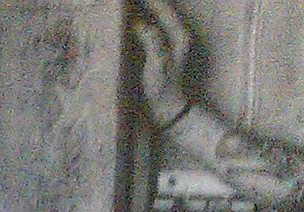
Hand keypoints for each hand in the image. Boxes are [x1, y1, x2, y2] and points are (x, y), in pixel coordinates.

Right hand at [130, 0, 194, 129]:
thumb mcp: (158, 64)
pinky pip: (147, 27)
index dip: (148, 0)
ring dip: (140, 10)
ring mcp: (166, 40)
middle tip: (124, 3)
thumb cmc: (163, 89)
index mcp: (179, 35)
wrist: (166, 109)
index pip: (163, 8)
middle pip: (159, 9)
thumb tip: (139, 23)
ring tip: (124, 7)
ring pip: (153, 16)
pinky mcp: (157, 47)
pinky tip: (125, 21)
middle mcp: (176, 33)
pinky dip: (136, 21)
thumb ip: (153, 41)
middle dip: (144, 4)